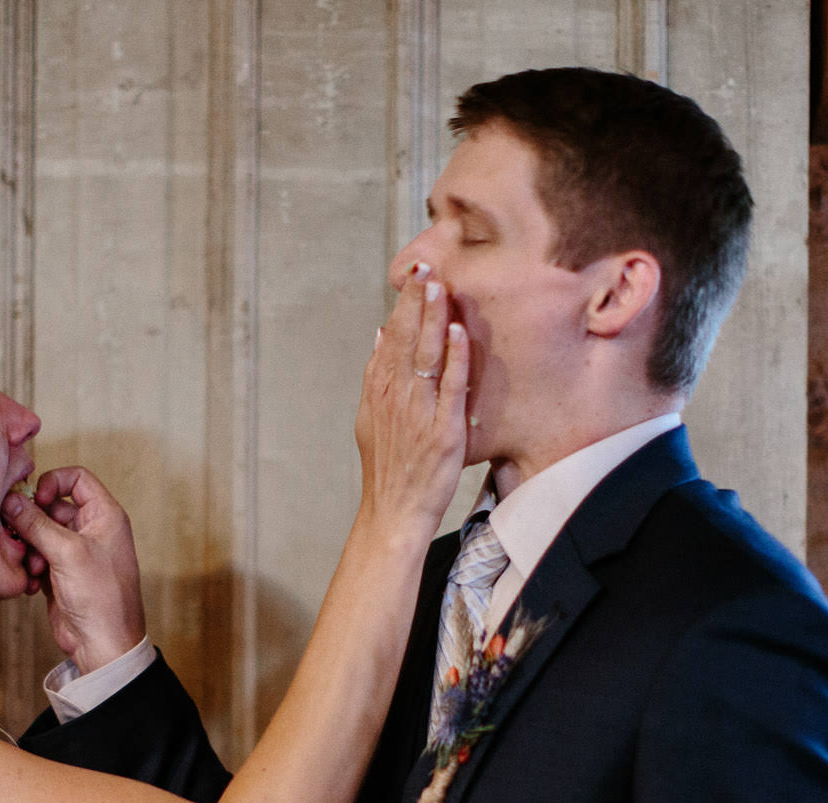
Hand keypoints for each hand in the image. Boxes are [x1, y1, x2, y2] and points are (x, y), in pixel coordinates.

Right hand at [3, 466, 147, 673]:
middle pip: (52, 506)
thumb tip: (10, 501)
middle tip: (18, 534)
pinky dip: (30, 565)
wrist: (103, 644)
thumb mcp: (67, 552)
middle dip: (33, 521)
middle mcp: (91, 529)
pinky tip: (30, 582)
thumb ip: (37, 523)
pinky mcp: (60, 572)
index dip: (52, 482)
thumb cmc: (101, 597)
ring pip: (40, 533)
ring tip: (31, 566)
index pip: (77, 478)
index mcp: (104, 515)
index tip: (35, 499)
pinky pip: (37, 556)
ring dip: (29, 546)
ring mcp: (75, 552)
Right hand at [355, 261, 469, 529]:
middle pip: (406, 339)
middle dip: (416, 300)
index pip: (392, 337)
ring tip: (440, 286)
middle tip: (427, 265)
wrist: (394, 512)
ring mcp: (419, 413)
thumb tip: (381, 333)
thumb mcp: (370, 417)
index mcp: (379, 391)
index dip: (403, 304)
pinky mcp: (443, 431)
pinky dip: (453, 359)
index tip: (414, 273)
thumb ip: (377, 374)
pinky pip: (449, 388)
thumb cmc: (389, 467)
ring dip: (432, 319)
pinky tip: (457, 332)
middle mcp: (396, 397)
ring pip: (425, 356)